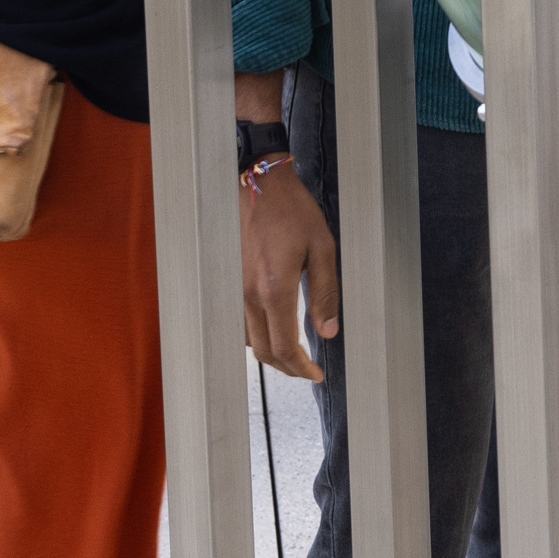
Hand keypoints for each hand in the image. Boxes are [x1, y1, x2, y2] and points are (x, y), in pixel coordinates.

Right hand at [240, 160, 335, 381]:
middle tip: (308, 371)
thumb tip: (327, 331)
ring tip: (295, 355)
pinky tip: (274, 331)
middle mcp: (249, 294)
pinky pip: (241, 322)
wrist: (259, 184)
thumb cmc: (292, 210)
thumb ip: (325, 293)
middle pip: (264, 351)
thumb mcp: (322, 248)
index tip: (316, 374)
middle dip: (287, 368)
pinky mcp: (231, 281)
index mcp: (274, 288)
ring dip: (271, 354)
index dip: (301, 367)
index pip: (284, 345)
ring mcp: (236, 289)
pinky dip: (258, 336)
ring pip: (249, 340)